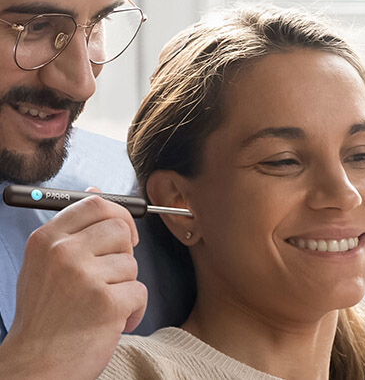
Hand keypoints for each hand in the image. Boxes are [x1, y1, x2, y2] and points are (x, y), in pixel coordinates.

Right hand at [0, 189, 147, 379]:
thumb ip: (73, 230)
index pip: (96, 204)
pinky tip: (112, 321)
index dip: (119, 214)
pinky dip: (133, 310)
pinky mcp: (106, 302)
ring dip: (125, 287)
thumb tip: (97, 192)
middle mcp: (63, 253)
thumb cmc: (45, 316)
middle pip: (120, 229)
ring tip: (101, 305)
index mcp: (47, 240)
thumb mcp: (44, 264)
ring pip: (131, 264)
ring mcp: (85, 277)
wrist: (35, 365)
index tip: (124, 233)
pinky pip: (139, 292)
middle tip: (112, 276)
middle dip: (125, 252)